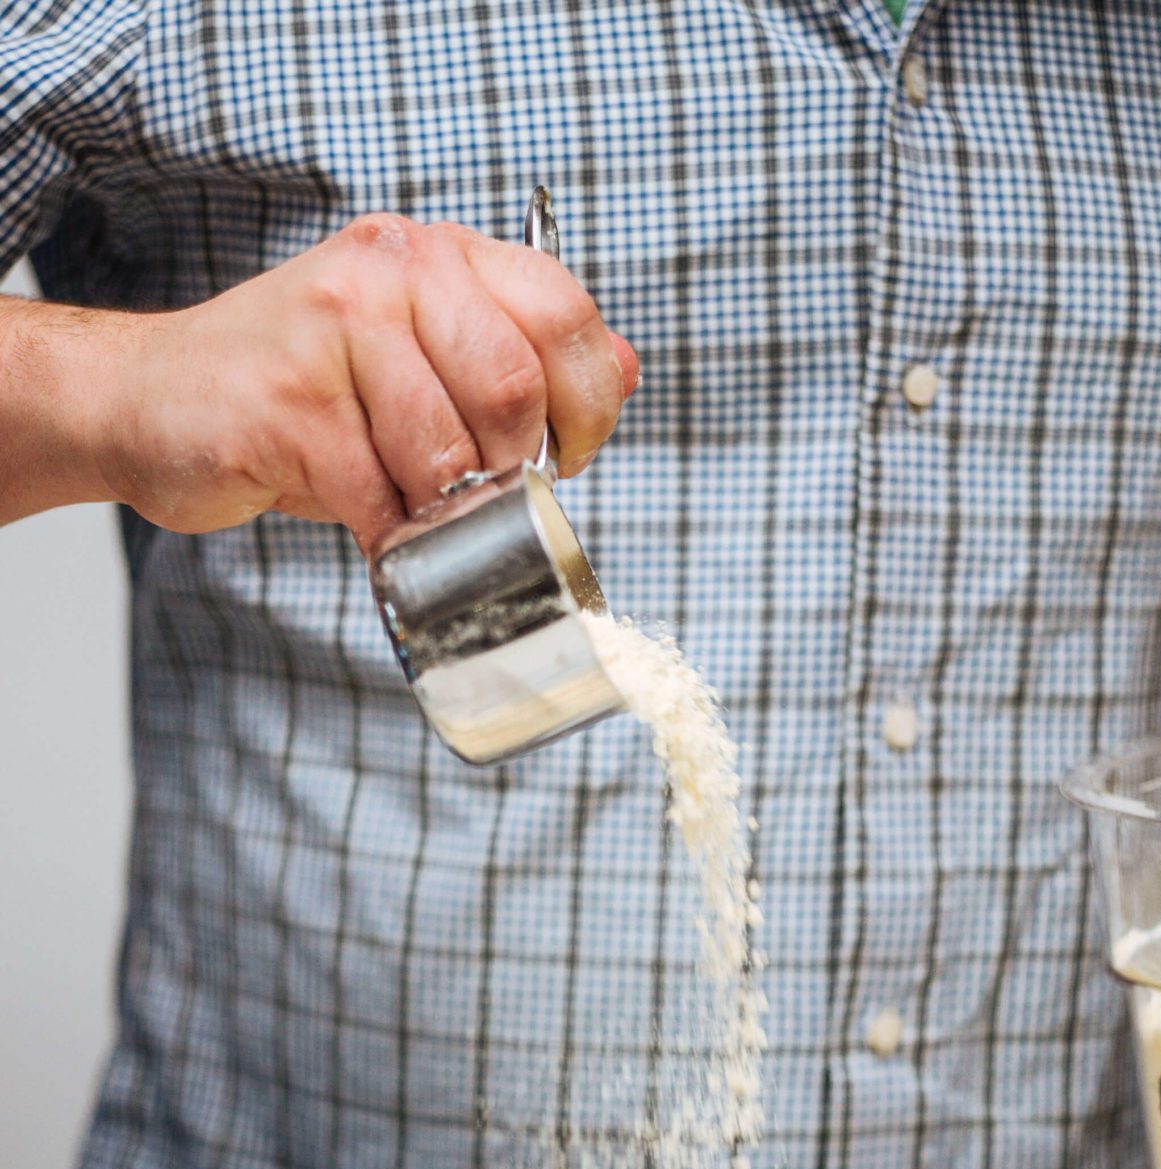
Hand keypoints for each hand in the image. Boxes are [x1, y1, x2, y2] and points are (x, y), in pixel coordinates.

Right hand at [96, 213, 639, 550]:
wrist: (156, 400)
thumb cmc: (306, 397)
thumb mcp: (423, 362)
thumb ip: (525, 362)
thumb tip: (623, 371)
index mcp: (441, 256)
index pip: (564, 316)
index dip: (583, 409)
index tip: (557, 458)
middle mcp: (392, 268)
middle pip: (511, 388)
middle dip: (506, 470)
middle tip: (474, 496)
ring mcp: (334, 326)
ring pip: (444, 450)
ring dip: (441, 511)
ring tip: (413, 514)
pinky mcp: (288, 401)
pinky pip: (378, 496)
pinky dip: (391, 539)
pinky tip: (374, 532)